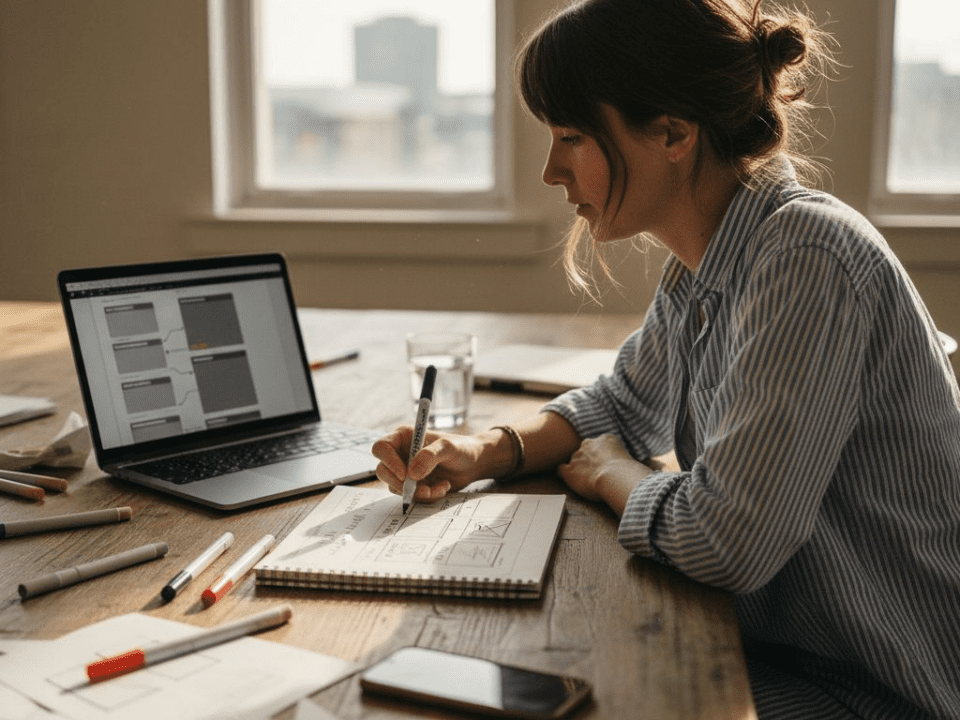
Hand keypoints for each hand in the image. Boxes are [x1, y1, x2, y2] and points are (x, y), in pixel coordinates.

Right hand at [372, 426, 486, 501]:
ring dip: (418, 492)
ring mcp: (405, 471)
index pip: (381, 448)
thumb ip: (430, 456)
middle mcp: (400, 454)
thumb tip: (411, 474)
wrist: (474, 464)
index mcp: (403, 437)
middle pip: (382, 471)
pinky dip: (427, 496)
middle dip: (401, 483)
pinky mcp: (413, 485)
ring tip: (440, 486)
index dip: (388, 462)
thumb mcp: (448, 447)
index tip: (405, 474)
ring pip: (396, 487)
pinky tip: (443, 487)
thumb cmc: (461, 448)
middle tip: (422, 488)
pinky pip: (411, 496)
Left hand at [557, 434, 653, 514]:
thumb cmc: (627, 472)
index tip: (606, 465)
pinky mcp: (569, 470)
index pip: (600, 445)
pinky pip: (561, 469)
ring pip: (575, 460)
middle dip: (589, 460)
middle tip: (597, 473)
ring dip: (579, 469)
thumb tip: (632, 469)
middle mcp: (589, 444)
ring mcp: (577, 456)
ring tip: (586, 481)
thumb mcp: (630, 458)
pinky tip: (568, 479)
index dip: (602, 456)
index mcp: (606, 439)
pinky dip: (564, 474)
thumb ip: (624, 459)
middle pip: (586, 450)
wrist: (614, 477)